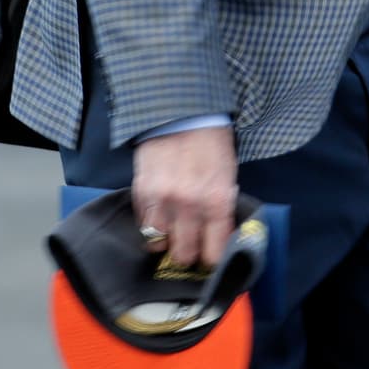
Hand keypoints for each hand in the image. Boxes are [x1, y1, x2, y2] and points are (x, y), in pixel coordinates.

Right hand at [132, 125, 236, 268]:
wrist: (182, 111)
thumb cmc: (212, 143)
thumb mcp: (228, 174)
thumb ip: (222, 208)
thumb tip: (220, 238)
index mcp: (217, 200)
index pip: (214, 253)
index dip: (214, 258)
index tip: (211, 254)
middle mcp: (188, 205)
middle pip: (184, 255)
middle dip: (190, 253)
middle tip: (193, 243)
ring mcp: (161, 200)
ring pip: (159, 245)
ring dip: (168, 239)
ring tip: (174, 229)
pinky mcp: (140, 192)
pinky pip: (143, 226)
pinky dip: (151, 225)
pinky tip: (160, 215)